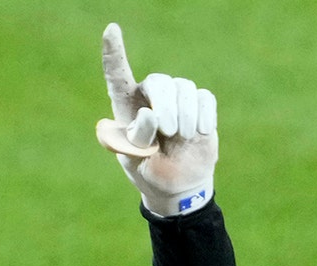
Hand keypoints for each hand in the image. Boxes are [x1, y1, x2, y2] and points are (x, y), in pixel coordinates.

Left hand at [98, 23, 217, 215]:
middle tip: (168, 130)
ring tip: (182, 138)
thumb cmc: (149, 169)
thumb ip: (138, 138)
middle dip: (166, 104)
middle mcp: (150, 96)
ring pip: (184, 88)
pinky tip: (198, 133)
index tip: (111, 30)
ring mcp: (176, 98)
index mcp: (125, 107)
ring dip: (185, 115)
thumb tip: (150, 113)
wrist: (177, 184)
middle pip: (159, 81)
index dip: (114, 52)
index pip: (117, 75)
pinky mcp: (199, 104)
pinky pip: (204, 97)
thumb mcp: (135, 160)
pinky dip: (203, 115)